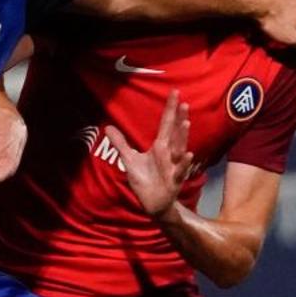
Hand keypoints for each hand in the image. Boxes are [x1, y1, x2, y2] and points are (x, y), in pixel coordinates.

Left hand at [105, 90, 194, 216]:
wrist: (152, 203)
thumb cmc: (144, 180)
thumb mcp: (129, 160)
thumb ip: (121, 143)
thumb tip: (108, 127)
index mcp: (160, 146)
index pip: (166, 124)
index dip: (170, 109)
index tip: (175, 93)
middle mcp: (169, 153)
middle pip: (175, 133)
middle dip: (179, 119)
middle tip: (183, 103)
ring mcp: (173, 166)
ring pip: (180, 148)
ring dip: (183, 136)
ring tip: (185, 122)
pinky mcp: (174, 180)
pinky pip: (180, 170)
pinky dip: (184, 163)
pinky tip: (187, 154)